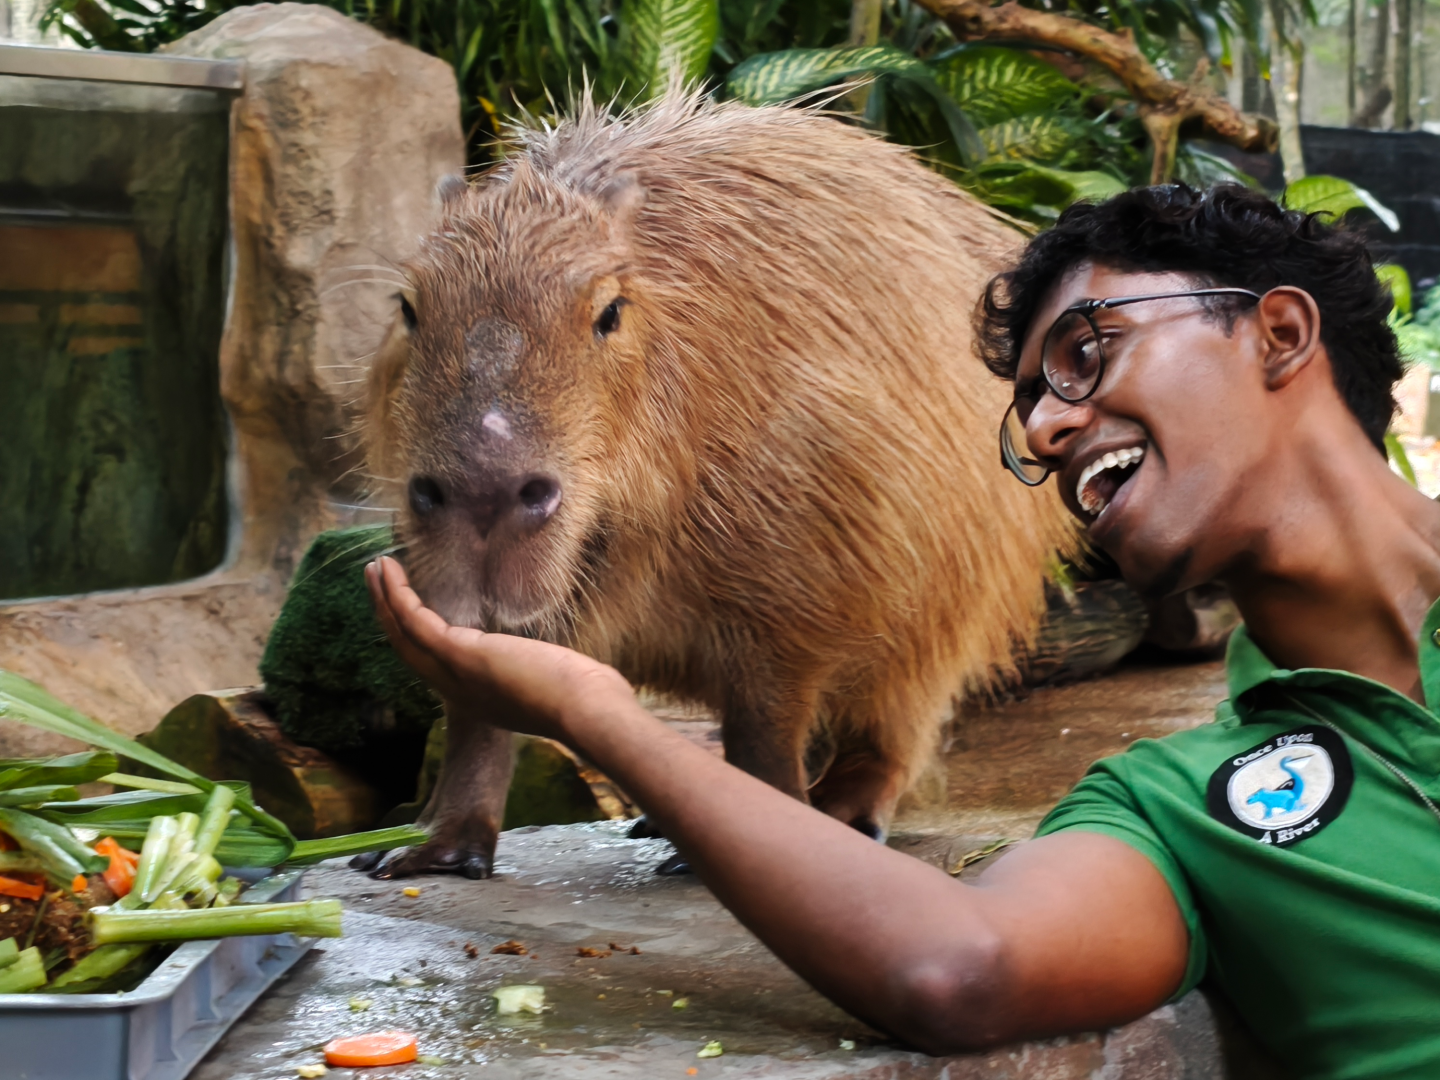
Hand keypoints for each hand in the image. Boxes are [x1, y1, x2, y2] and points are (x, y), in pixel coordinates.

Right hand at [365, 555, 633, 742]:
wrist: (587, 712)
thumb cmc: (584, 700)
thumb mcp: (548, 684)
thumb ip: (534, 671)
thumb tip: (546, 660)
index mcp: (477, 699)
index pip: (434, 666)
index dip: (414, 636)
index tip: (408, 608)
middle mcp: (457, 692)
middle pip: (408, 651)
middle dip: (389, 614)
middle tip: (378, 580)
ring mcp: (455, 676)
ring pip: (403, 634)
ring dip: (386, 598)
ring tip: (377, 567)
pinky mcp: (460, 655)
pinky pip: (415, 621)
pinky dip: (398, 595)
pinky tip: (391, 570)